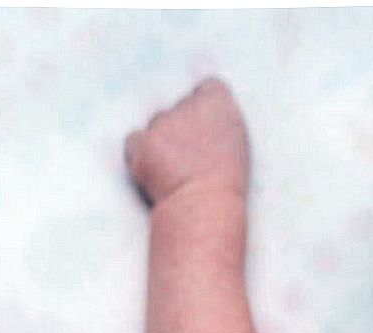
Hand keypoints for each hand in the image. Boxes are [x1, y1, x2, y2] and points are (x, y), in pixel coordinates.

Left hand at [125, 77, 249, 203]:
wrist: (204, 205)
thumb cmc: (226, 184)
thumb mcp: (237, 148)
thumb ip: (221, 124)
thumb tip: (203, 121)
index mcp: (218, 103)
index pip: (209, 87)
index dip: (205, 105)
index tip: (205, 124)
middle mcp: (188, 104)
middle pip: (179, 107)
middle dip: (181, 126)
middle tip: (191, 156)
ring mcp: (162, 121)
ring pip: (156, 124)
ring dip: (162, 141)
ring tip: (175, 170)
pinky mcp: (142, 141)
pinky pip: (134, 141)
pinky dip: (140, 153)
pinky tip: (154, 172)